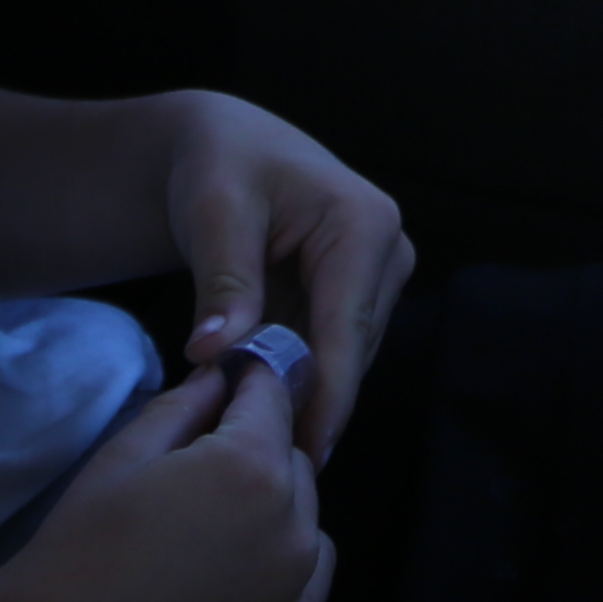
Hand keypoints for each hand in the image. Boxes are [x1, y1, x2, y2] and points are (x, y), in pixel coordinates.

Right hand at [0, 364, 334, 601]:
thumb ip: (183, 408)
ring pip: (312, 538)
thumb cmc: (80, 549)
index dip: (249, 383)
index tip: (230, 384)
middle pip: (296, 468)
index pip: (273, 398)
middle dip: (260, 458)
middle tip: (202, 479)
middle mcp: (292, 535)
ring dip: (282, 528)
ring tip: (220, 545)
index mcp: (253, 472)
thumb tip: (220, 378)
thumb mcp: (122, 459)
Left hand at [151, 96, 409, 462]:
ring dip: (293, 390)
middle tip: (243, 447)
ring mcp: (379, 278)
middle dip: (301, 399)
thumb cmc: (219, 165)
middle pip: (348, 353)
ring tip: (237, 425)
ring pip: (339, 360)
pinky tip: (249, 396)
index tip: (306, 456)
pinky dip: (290, 375)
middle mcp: (389, 252)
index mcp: (365, 224)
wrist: (223, 146)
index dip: (327, 397)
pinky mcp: (359, 297)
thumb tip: (213, 353)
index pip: (347, 330)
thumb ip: (223, 282)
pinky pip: (327, 352)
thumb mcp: (213, 212)